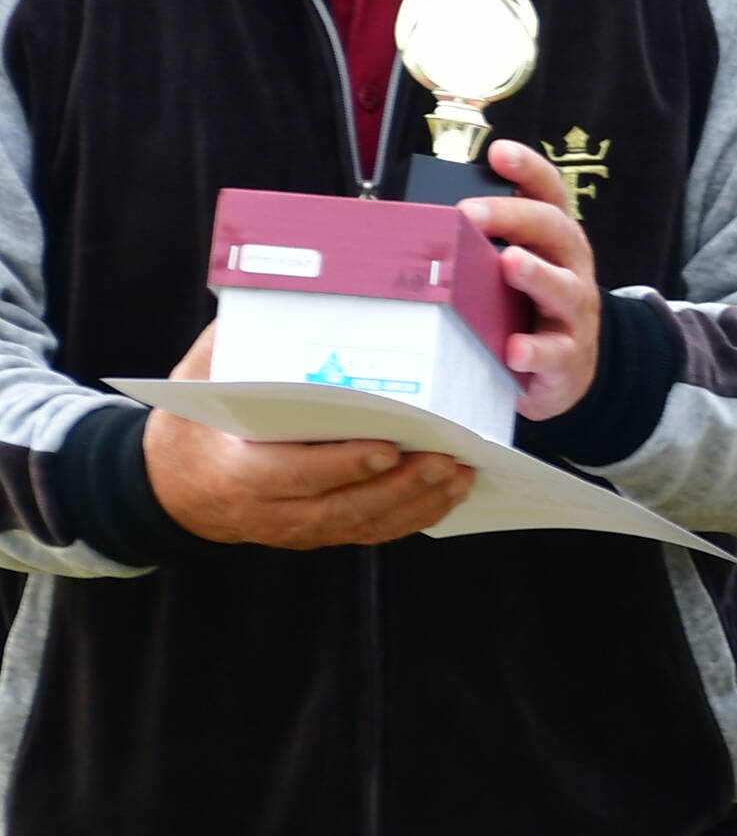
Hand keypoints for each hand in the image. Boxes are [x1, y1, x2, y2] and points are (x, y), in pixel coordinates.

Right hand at [143, 323, 472, 548]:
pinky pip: (373, 530)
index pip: (296, 475)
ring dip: (419, 501)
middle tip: (448, 457)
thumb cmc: (194, 422)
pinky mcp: (322, 533)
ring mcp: (299, 530)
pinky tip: (450, 492)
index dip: (343, 465)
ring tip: (462, 471)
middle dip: (401, 484)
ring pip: (367, 522)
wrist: (175, 487)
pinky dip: (415, 515)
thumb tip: (280, 302)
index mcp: (238, 472)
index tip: (387, 448)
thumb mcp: (196, 382)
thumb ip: (231, 348)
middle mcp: (271, 511)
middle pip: (345, 505)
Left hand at [460, 138, 602, 421]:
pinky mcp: (568, 355)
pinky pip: (556, 352)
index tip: (499, 152)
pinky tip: (514, 349)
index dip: (528, 170)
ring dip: (536, 274)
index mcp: (552, 240)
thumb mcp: (504, 270)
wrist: (567, 369)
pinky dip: (535, 350)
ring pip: (564, 288)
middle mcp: (570, 267)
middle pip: (555, 230)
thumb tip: (401, 227)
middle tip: (469, 212)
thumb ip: (474, 247)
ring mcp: (573, 312)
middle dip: (513, 216)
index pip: (548, 194)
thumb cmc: (523, 309)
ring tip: (510, 263)